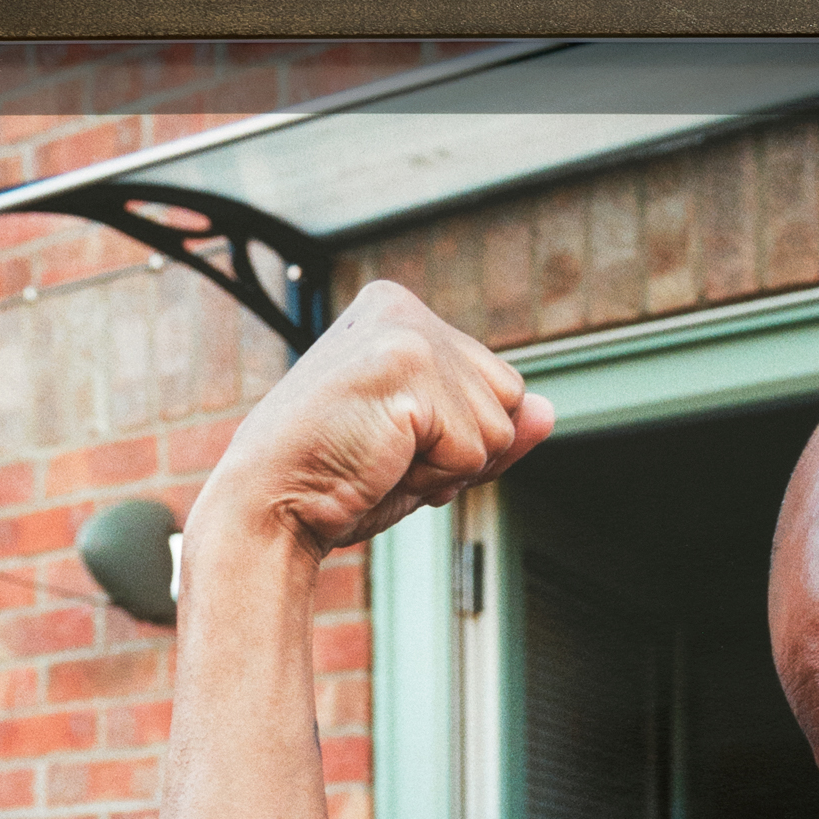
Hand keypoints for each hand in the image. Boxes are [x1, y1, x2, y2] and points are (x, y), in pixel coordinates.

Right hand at [195, 280, 555, 561]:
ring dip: (446, 467)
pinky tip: (379, 461)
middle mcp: (403, 308)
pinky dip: (434, 477)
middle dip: (462, 451)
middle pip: (508, 399)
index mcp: (398, 313)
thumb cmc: (336, 484)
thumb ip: (490, 431)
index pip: (494, 386)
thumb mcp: (425, 455)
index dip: (459, 441)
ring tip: (380, 459)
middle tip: (385, 457)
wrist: (269, 510)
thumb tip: (549, 412)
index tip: (390, 447)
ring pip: (498, 429)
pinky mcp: (409, 368)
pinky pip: (475, 450)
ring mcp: (407, 332)